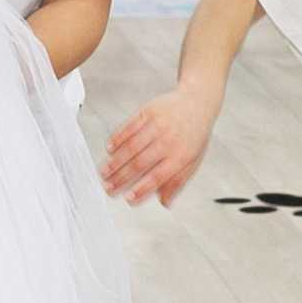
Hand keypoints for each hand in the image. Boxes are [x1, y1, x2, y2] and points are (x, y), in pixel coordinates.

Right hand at [102, 80, 214, 205]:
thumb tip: (163, 202)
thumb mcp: (192, 160)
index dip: (141, 189)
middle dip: (121, 178)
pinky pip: (128, 127)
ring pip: (131, 146)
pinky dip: (117, 138)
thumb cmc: (194, 133)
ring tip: (104, 172)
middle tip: (109, 188)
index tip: (128, 198)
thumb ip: (176, 181)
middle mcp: (169, 140)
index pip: (158, 177)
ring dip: (115, 161)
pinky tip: (108, 148)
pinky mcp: (148, 111)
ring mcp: (158, 124)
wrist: (197, 100)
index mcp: (181, 155)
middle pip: (140, 163)